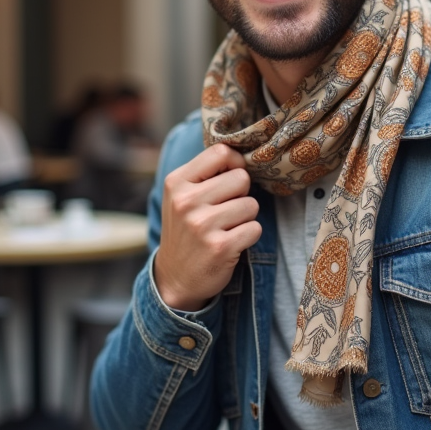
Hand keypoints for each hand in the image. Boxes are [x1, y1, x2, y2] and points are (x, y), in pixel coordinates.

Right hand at [154, 144, 260, 311]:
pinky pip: (255, 228)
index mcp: (176, 182)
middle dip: (241, 194)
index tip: (230, 178)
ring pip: (251, 205)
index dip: (234, 164)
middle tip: (226, 210)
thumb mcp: (181, 196)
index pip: (220, 152)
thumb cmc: (186, 229)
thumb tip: (241, 154)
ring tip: (226, 228)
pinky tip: (231, 243)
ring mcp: (202, 225)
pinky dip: (249, 236)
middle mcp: (186, 202)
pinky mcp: (220, 247)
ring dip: (245, 217)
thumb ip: (205, 173)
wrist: (175, 277)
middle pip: (241, 178)